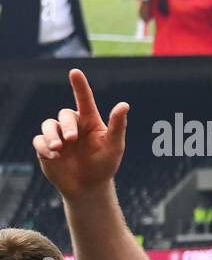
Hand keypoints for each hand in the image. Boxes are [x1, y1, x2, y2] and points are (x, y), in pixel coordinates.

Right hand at [33, 69, 129, 199]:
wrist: (89, 187)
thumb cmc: (105, 165)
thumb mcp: (114, 146)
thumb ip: (117, 126)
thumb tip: (124, 104)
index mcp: (90, 121)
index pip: (84, 100)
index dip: (79, 86)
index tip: (75, 72)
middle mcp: (73, 125)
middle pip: (65, 114)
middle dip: (67, 125)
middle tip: (72, 139)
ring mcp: (58, 136)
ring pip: (48, 125)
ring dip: (52, 134)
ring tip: (59, 147)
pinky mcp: (46, 148)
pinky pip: (39, 140)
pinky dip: (44, 146)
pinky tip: (53, 155)